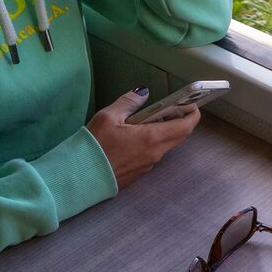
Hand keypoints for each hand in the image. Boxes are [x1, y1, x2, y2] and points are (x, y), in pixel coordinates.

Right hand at [87, 88, 201, 187]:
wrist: (79, 178)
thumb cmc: (94, 147)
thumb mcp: (108, 117)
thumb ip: (129, 102)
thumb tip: (143, 93)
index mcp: (152, 138)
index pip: (185, 127)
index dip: (192, 114)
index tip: (191, 104)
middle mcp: (154, 154)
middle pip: (178, 137)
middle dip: (179, 121)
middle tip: (170, 109)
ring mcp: (147, 166)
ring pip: (165, 146)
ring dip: (163, 132)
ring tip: (148, 120)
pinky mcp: (138, 174)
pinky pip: (152, 155)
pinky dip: (152, 143)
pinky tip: (135, 137)